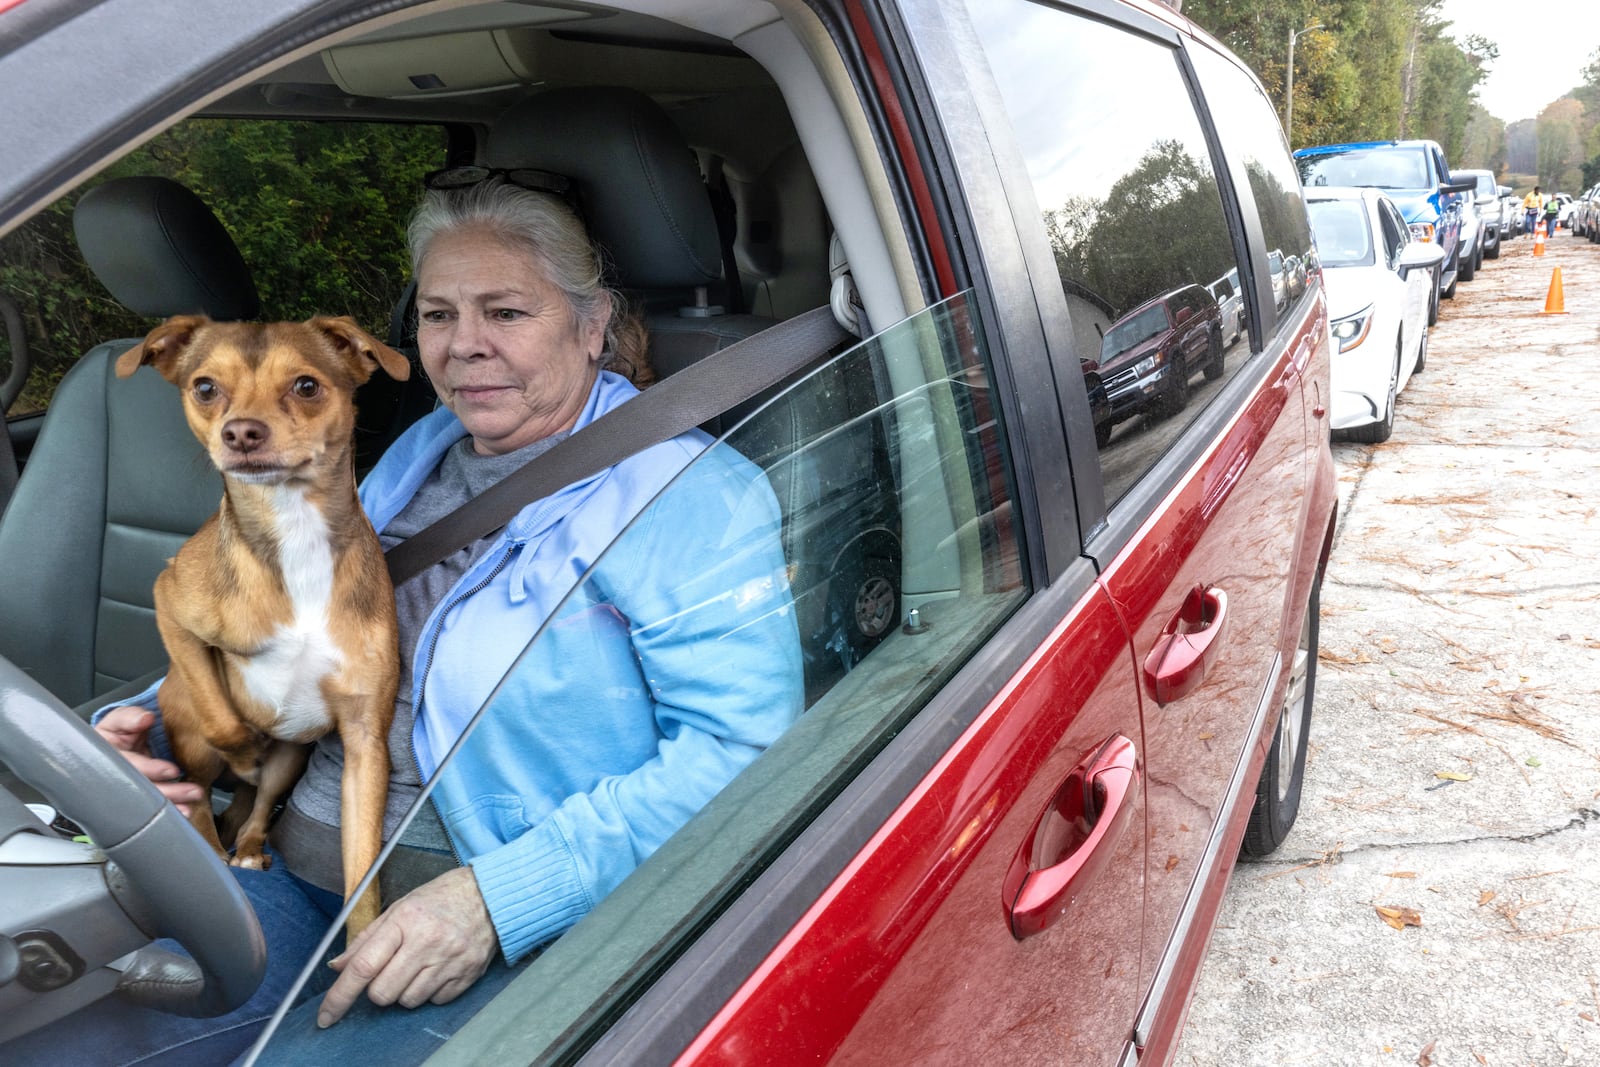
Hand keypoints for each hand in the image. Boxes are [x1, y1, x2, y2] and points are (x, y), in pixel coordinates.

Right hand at [94, 706, 205, 816]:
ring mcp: (127, 790)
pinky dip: (169, 811)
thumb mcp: (119, 720)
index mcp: (108, 757)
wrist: (119, 744)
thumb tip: (146, 718)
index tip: (172, 770)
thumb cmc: (118, 732)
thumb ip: (130, 717)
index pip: (130, 765)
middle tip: (193, 792)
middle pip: (142, 789)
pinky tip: (183, 813)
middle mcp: (117, 777)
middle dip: (168, 792)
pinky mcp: (139, 797)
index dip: (150, 768)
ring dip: (171, 805)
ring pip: (148, 802)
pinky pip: (152, 808)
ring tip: (190, 808)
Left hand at [317, 865, 497, 1027]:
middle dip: (379, 990)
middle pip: (383, 993)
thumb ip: (367, 938)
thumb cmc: (442, 898)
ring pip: (408, 1001)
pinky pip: (435, 1001)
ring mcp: (450, 959)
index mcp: (406, 920)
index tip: (327, 1015)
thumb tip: (337, 966)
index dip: (340, 996)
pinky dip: (431, 992)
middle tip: (391, 970)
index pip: (363, 966)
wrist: (490, 895)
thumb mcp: (400, 906)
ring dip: (405, 991)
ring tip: (418, 966)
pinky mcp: (468, 973)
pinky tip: (437, 969)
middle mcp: (428, 941)